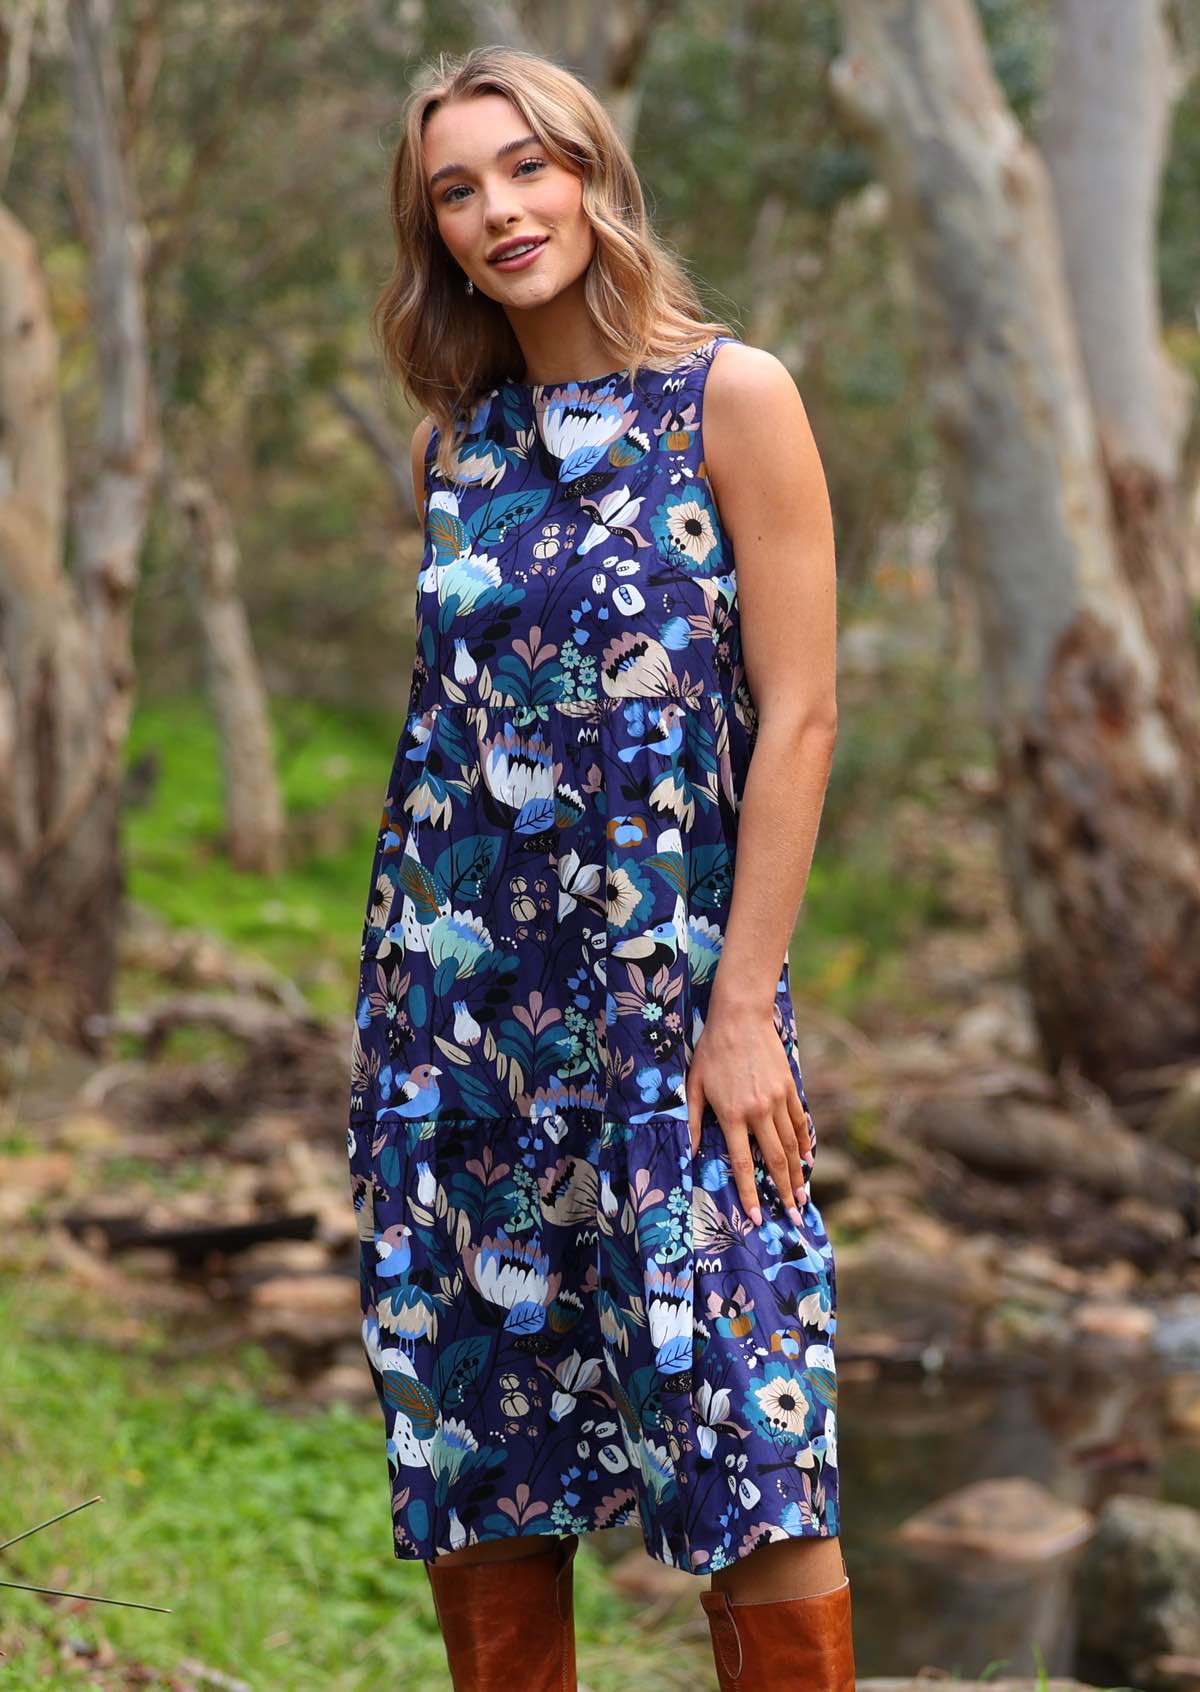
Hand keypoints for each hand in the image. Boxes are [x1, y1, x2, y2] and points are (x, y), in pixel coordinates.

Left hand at [685, 1003, 812, 1227]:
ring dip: (798, 1174)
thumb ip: (694, 1121)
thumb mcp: (694, 1085)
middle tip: (793, 1217)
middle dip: (783, 1193)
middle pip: (775, 1161)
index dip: (749, 1193)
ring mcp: (778, 1100)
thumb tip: (692, 1153)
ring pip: (792, 1146)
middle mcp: (758, 1111)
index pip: (742, 1163)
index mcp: (732, 1114)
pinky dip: (806, 1144)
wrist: (740, 1017)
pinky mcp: (790, 1088)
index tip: (757, 1218)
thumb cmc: (711, 1051)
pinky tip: (808, 1161)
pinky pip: (800, 1123)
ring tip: (802, 1197)